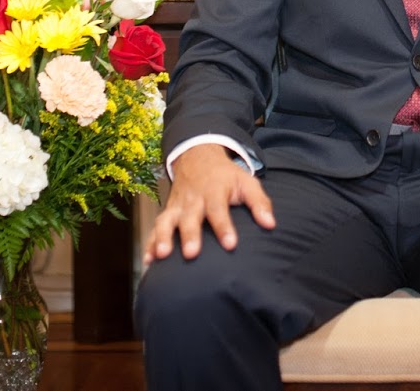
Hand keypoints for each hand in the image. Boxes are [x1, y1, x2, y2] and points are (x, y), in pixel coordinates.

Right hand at [144, 144, 275, 264]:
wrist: (198, 157)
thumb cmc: (226, 176)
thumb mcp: (246, 182)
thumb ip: (259, 202)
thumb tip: (270, 224)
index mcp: (214, 190)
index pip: (219, 209)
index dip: (224, 227)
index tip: (230, 245)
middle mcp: (193, 199)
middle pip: (190, 217)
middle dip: (189, 235)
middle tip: (191, 254)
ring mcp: (177, 206)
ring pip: (167, 221)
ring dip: (162, 238)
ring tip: (161, 256)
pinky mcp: (168, 212)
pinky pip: (155, 227)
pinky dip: (150, 243)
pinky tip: (148, 262)